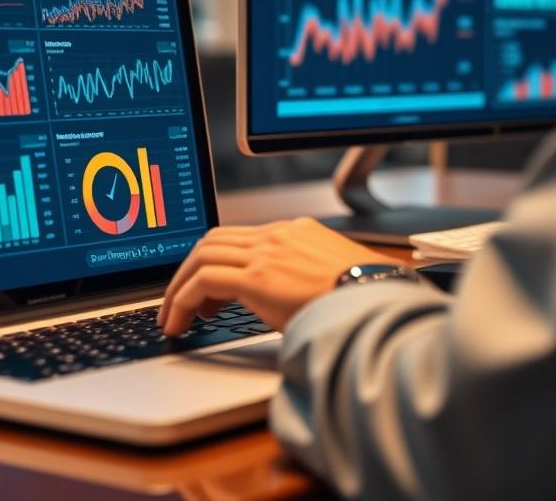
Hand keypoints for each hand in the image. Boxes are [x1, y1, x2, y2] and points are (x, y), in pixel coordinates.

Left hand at [157, 217, 396, 335]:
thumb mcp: (330, 279)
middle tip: (178, 302)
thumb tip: (285, 303)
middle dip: (187, 271)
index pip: (238, 237)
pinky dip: (183, 299)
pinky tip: (180, 322)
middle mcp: (278, 235)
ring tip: (173, 317)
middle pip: (212, 241)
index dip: (212, 261)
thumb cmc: (366, 299)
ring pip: (201, 256)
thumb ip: (301, 279)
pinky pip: (203, 280)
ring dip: (179, 287)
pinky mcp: (259, 275)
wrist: (383, 302)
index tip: (203, 289)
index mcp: (295, 232)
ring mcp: (267, 251)